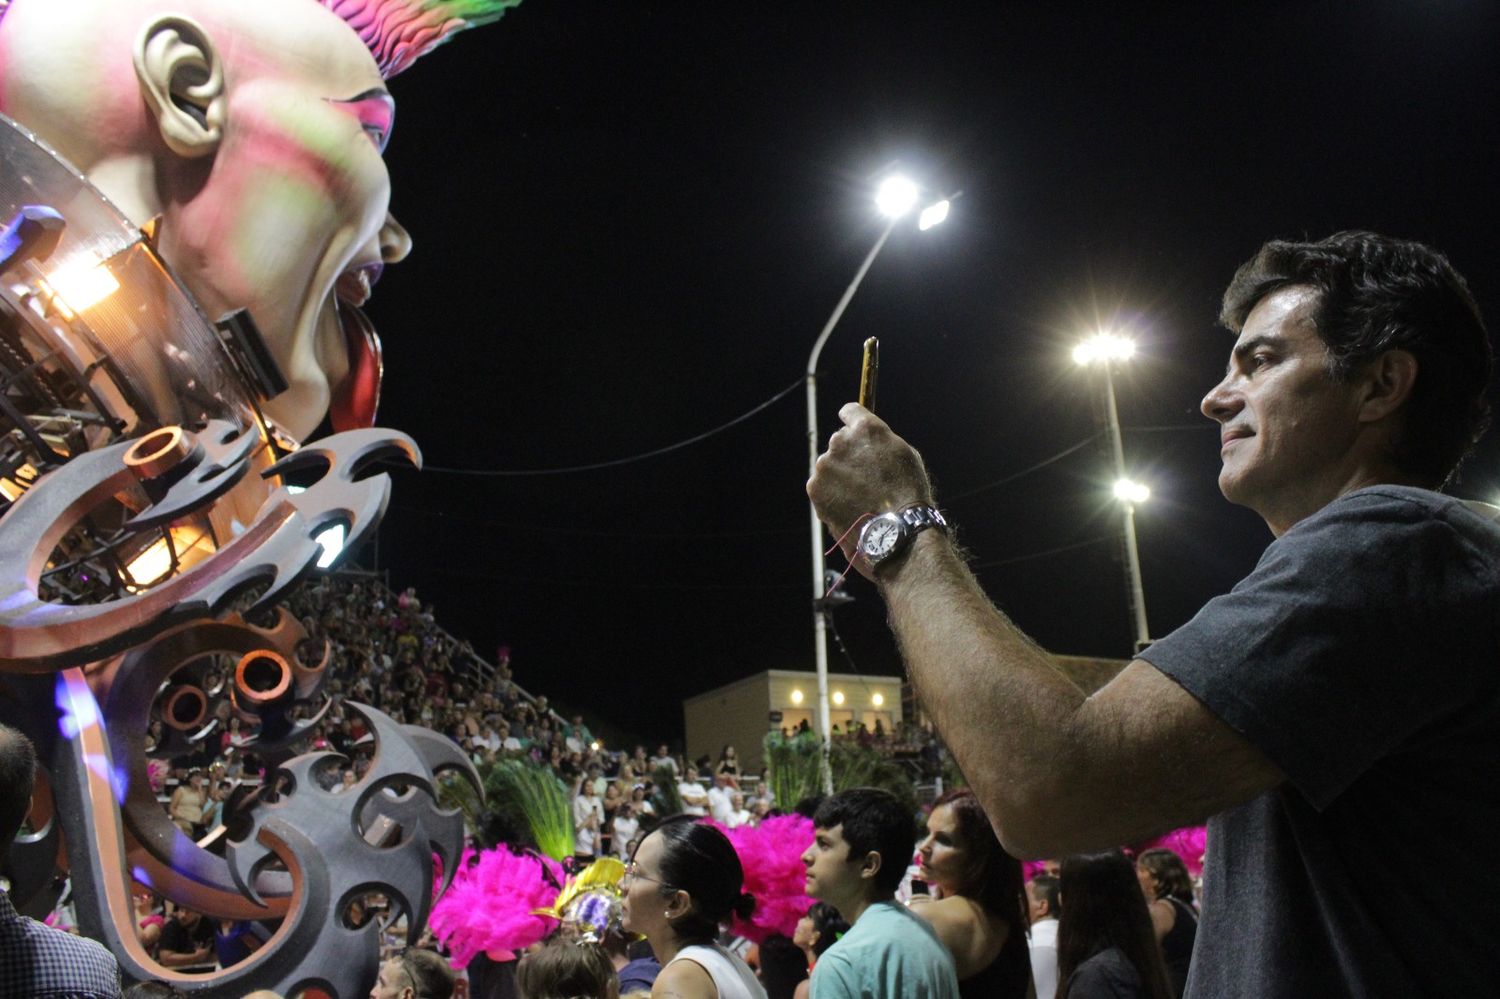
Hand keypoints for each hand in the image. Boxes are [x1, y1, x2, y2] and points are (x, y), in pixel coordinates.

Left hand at [807, 404, 934, 571]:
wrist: (896, 530)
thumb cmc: (908, 493)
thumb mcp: (904, 454)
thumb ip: (880, 442)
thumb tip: (867, 442)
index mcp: (866, 428)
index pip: (849, 412)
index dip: (852, 421)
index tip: (852, 429)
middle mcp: (840, 441)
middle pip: (839, 442)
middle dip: (849, 455)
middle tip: (865, 477)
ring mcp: (825, 465)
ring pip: (830, 466)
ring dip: (840, 477)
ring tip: (860, 498)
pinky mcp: (815, 488)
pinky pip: (822, 486)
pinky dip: (832, 495)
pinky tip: (850, 507)